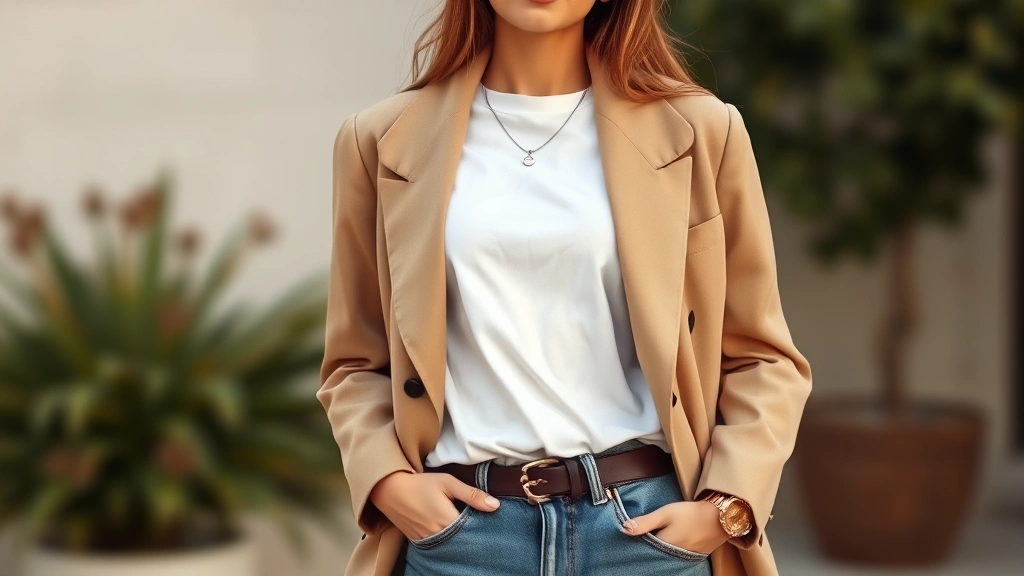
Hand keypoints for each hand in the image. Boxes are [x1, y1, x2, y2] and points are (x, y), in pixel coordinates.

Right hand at [368, 470, 500, 540]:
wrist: (389, 489)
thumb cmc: (420, 483)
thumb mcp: (448, 483)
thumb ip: (472, 495)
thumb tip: (496, 505)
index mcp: (448, 521)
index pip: (473, 530)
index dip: (482, 524)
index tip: (485, 516)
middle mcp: (438, 536)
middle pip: (463, 539)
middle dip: (471, 532)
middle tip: (475, 519)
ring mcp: (427, 541)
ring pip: (451, 543)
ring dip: (458, 536)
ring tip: (461, 522)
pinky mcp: (419, 542)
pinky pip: (438, 545)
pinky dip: (445, 538)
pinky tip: (447, 528)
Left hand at [621, 500, 728, 555]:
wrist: (720, 517)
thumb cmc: (690, 513)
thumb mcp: (665, 513)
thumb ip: (645, 522)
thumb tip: (624, 529)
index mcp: (665, 545)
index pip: (646, 548)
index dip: (639, 543)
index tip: (633, 537)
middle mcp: (674, 556)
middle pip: (656, 554)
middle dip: (650, 547)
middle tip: (645, 537)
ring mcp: (686, 557)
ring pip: (667, 556)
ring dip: (661, 550)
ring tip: (659, 538)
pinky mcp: (696, 555)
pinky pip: (679, 557)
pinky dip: (673, 551)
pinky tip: (672, 543)